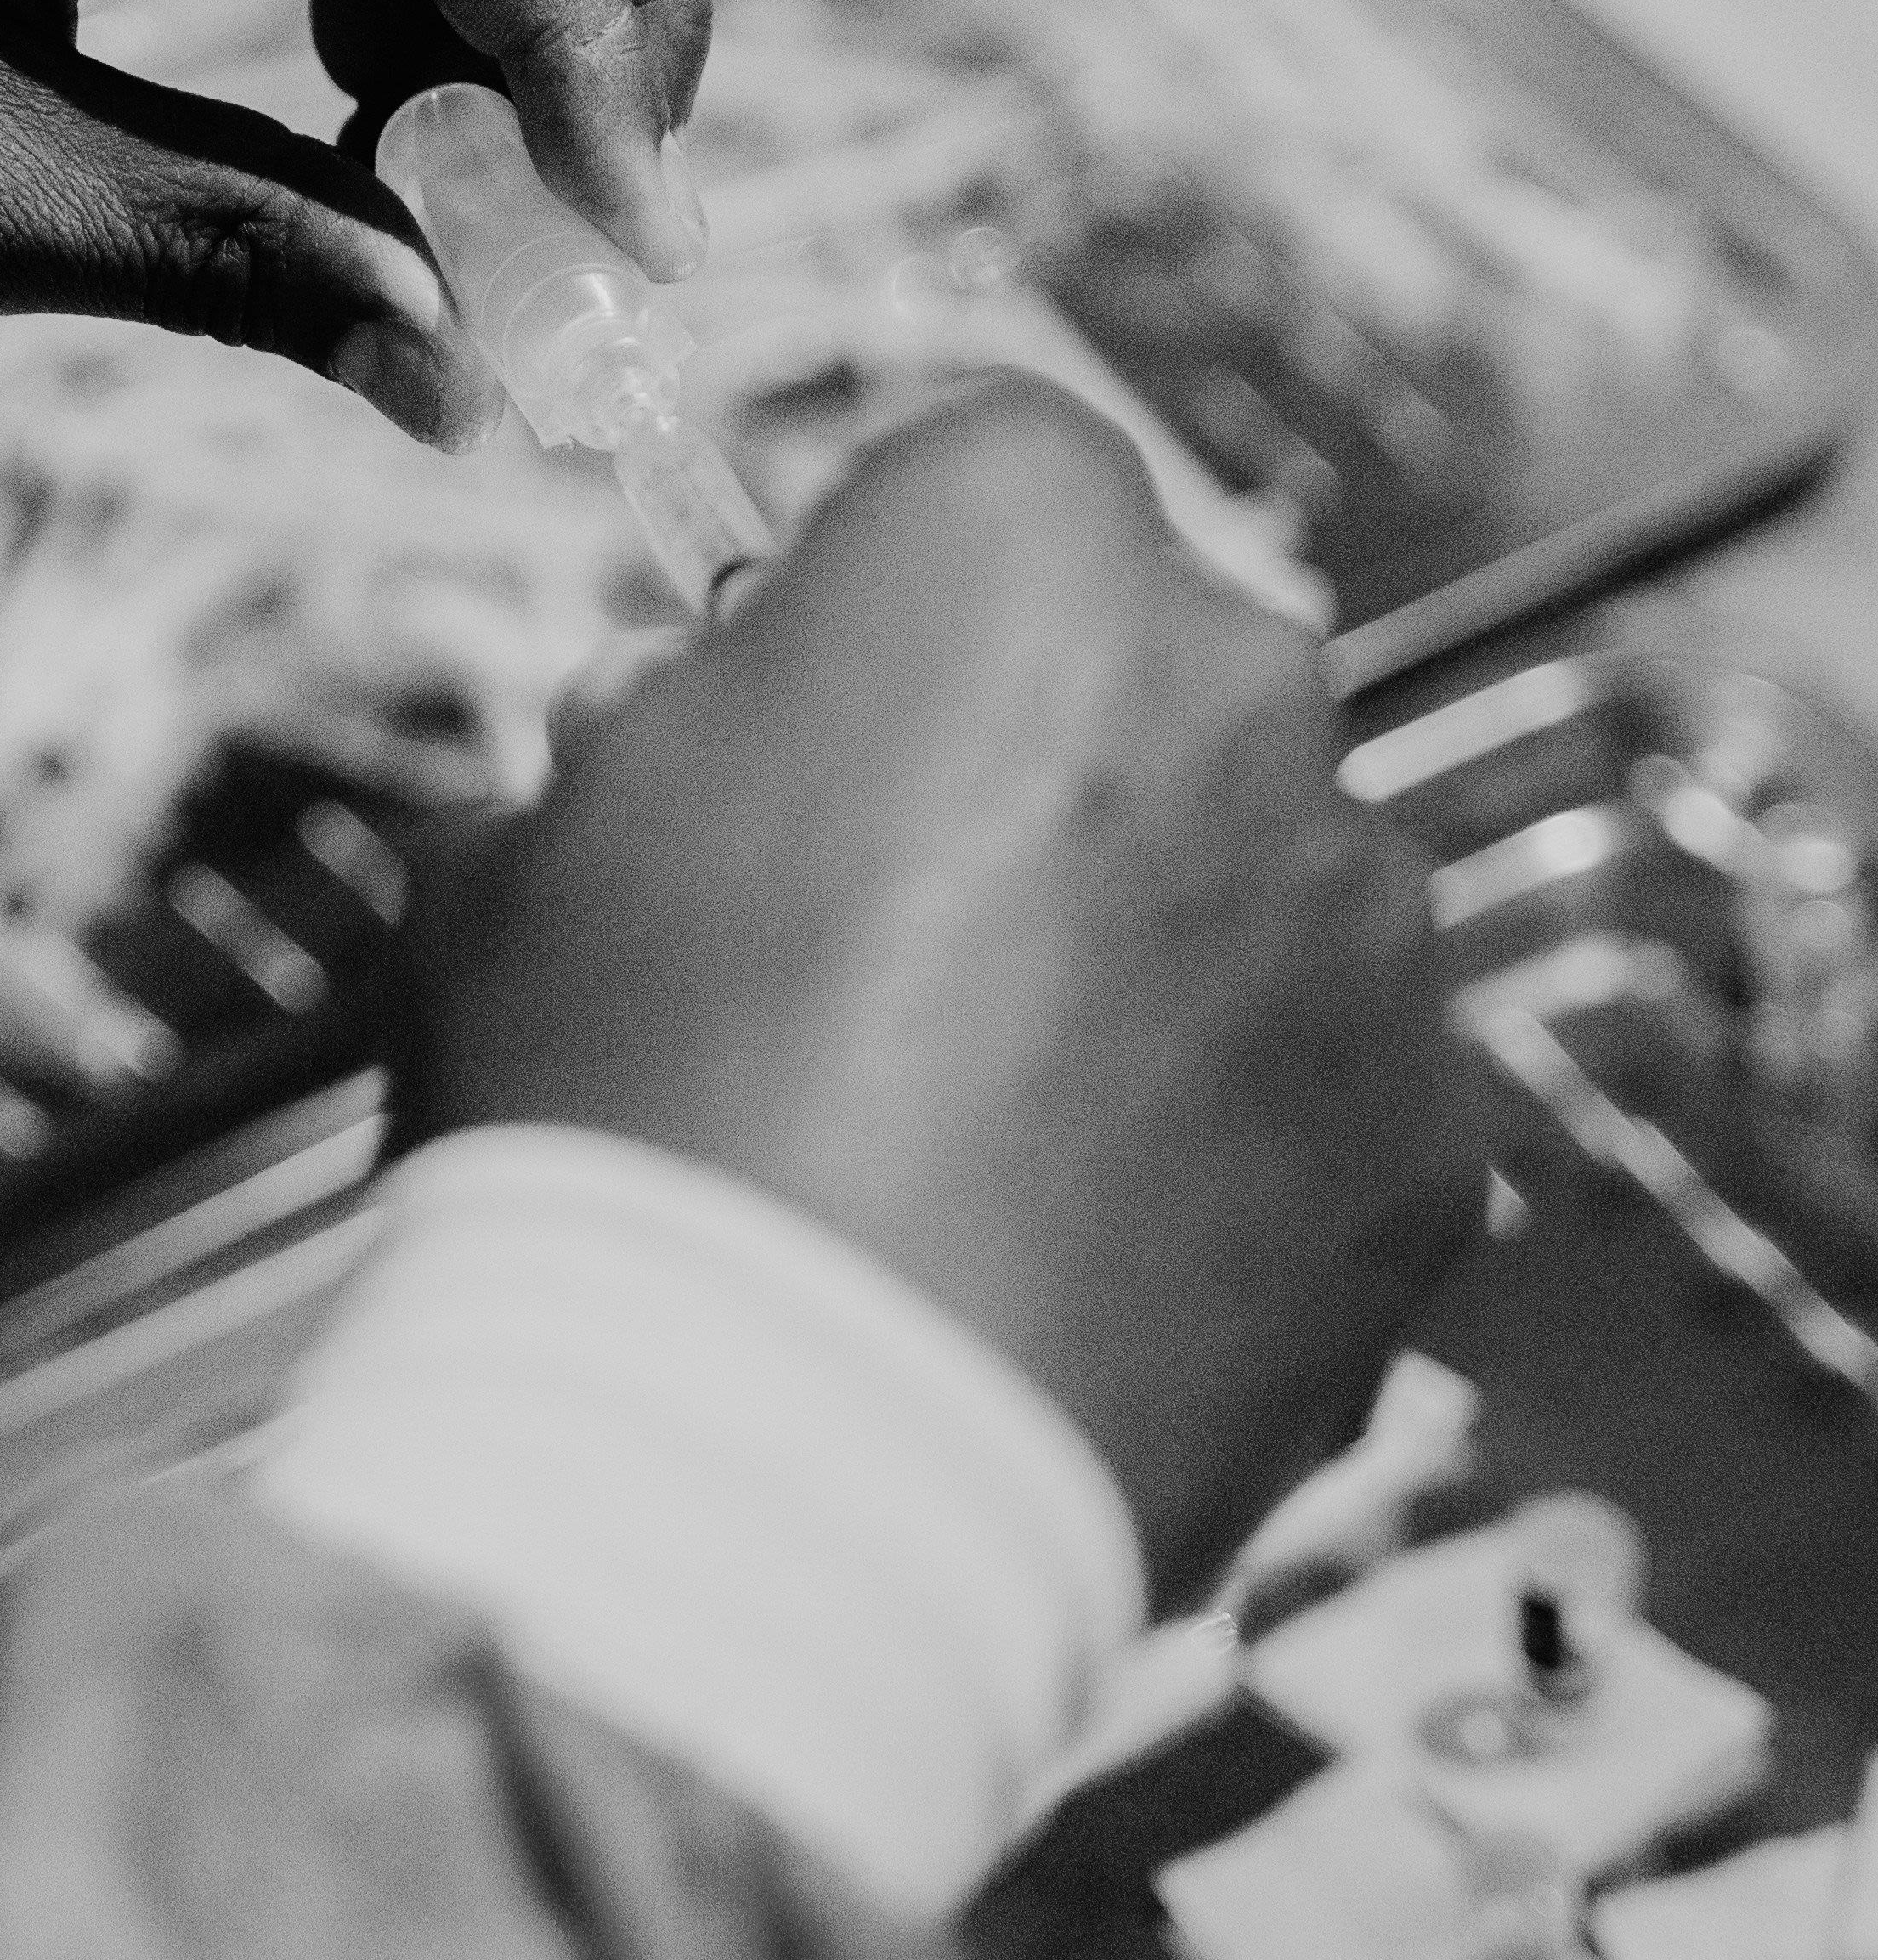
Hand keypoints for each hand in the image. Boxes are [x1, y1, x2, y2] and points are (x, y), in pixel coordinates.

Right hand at [400, 382, 1485, 1606]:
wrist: (750, 1486)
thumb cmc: (605, 1130)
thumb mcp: (523, 857)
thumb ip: (647, 742)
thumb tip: (707, 732)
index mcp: (1012, 551)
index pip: (991, 473)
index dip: (891, 595)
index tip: (817, 714)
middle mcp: (1240, 690)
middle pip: (1153, 674)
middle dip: (1045, 771)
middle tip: (881, 954)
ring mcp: (1365, 927)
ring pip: (1259, 886)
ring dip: (1153, 964)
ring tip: (976, 1152)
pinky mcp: (1436, 1148)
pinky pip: (1338, 1100)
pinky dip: (1242, 1158)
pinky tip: (1079, 1265)